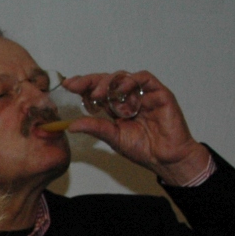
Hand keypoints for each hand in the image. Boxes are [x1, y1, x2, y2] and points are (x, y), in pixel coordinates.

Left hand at [59, 71, 211, 185]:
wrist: (167, 158)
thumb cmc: (143, 148)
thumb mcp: (113, 137)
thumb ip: (95, 127)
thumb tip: (70, 125)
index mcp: (116, 106)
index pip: (97, 90)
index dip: (83, 86)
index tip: (68, 85)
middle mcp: (129, 97)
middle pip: (107, 81)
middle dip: (90, 81)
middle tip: (76, 85)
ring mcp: (144, 94)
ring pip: (123, 77)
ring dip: (108, 83)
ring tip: (97, 94)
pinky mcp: (159, 93)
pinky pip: (144, 79)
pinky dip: (131, 81)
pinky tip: (121, 90)